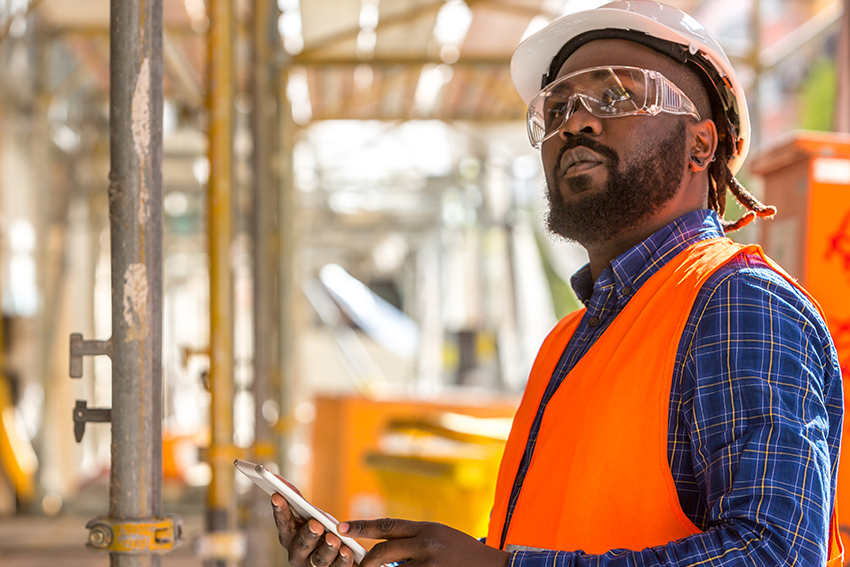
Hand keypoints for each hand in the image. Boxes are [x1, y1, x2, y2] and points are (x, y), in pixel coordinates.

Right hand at [270, 480, 355, 566]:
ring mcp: (313, 565)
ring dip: (327, 548)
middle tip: (316, 524)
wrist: (336, 550)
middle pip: (301, 544)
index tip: (277, 495)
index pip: (283, 523)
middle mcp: (298, 553)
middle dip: (308, 534)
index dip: (280, 510)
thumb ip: (295, 498)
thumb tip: (277, 478)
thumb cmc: (318, 526)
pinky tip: (347, 550)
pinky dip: (342, 559)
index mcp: (289, 536)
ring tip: (334, 539)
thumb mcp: (308, 512)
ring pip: (319, 558)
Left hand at [339, 519, 508, 566]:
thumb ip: (414, 540)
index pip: (387, 525)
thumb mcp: (440, 536)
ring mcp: (431, 564)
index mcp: (426, 528)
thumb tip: (382, 551)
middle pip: (383, 551)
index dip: (361, 525)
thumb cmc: (464, 553)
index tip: (340, 526)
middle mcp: (427, 543)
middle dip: (366, 564)